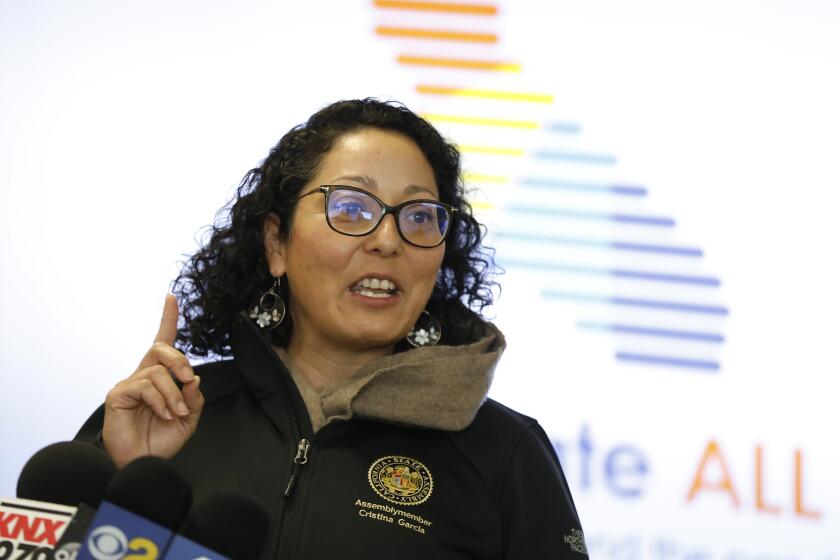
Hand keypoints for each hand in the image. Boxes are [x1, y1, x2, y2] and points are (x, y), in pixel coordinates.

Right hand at [102, 294, 203, 467]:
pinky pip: (145, 385)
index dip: (168, 319)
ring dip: (174, 393)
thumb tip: (193, 378)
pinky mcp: (118, 394)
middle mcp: (143, 376)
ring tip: (176, 413)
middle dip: (179, 360)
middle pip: (160, 348)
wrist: (144, 463)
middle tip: (188, 379)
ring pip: (157, 371)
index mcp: (160, 377)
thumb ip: (193, 397)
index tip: (172, 297)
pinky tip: (165, 414)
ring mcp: (129, 384)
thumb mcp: (189, 418)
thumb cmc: (161, 440)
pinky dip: (162, 400)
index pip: (163, 342)